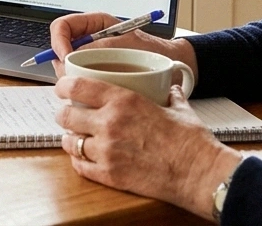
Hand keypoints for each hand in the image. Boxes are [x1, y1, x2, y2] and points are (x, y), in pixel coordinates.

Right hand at [48, 12, 197, 80]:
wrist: (172, 65)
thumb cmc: (154, 51)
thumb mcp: (124, 44)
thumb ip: (98, 47)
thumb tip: (72, 57)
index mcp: (94, 23)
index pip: (61, 27)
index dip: (58, 42)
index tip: (65, 57)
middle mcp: (89, 39)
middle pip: (59, 48)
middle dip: (62, 63)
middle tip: (73, 77)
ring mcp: (91, 57)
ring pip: (66, 66)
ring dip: (71, 77)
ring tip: (88, 84)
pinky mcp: (96, 74)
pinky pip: (78, 79)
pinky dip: (80, 86)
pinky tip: (92, 92)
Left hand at [55, 77, 242, 218]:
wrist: (199, 173)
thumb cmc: (191, 141)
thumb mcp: (179, 107)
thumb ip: (169, 95)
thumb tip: (170, 88)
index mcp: (124, 101)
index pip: (77, 87)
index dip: (64, 87)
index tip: (62, 88)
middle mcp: (109, 123)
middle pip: (66, 115)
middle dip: (64, 114)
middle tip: (67, 115)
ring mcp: (107, 151)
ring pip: (70, 142)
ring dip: (71, 139)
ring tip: (76, 138)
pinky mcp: (109, 175)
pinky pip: (80, 166)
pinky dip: (79, 161)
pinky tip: (84, 158)